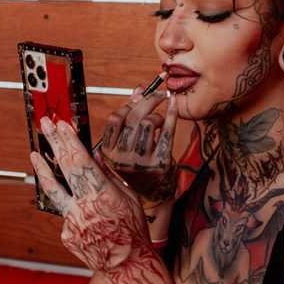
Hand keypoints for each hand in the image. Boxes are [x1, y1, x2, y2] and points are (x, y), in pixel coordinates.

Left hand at [30, 117, 167, 283]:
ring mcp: (72, 221)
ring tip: (34, 153)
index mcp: (104, 194)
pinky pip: (67, 214)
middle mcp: (84, 206)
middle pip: (64, 167)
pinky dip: (73, 210)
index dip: (69, 140)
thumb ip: (109, 176)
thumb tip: (95, 154)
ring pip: (54, 190)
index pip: (81, 160)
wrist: (127, 266)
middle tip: (45, 124)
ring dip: (43, 169)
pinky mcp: (66, 234)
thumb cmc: (134, 230)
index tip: (62, 123)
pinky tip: (84, 216)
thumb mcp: (129, 198)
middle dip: (53, 142)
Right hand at [99, 87, 178, 208]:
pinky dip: (172, 114)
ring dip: (158, 115)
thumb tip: (139, 90)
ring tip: (160, 120)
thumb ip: (130, 116)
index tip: (139, 99)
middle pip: (133, 118)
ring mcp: (141, 162)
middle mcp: (121, 158)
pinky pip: (168, 131)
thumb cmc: (139, 163)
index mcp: (109, 152)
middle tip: (159, 95)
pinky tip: (174, 105)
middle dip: (148, 101)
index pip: (115, 119)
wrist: (153, 193)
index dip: (128, 105)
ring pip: (149, 122)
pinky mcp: (160, 163)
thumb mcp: (127, 143)